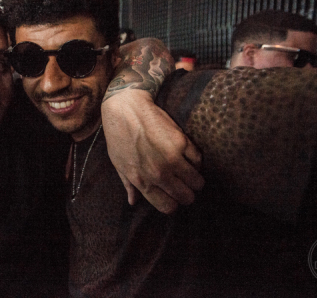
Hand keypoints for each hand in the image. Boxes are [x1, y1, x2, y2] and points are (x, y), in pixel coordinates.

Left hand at [101, 89, 203, 213]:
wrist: (125, 108)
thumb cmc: (118, 136)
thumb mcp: (118, 164)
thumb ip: (129, 185)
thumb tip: (133, 202)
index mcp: (142, 182)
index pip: (167, 207)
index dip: (173, 203)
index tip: (174, 196)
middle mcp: (159, 174)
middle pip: (186, 197)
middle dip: (187, 193)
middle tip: (186, 185)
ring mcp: (172, 159)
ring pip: (197, 181)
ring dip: (195, 179)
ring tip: (191, 172)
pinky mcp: (181, 142)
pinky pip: (198, 160)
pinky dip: (196, 160)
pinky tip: (190, 157)